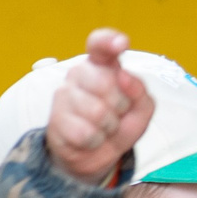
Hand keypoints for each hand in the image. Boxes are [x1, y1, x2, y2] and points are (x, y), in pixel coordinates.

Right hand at [45, 28, 156, 182]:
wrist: (96, 156)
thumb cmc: (118, 124)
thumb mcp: (140, 110)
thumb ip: (140, 91)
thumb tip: (125, 76)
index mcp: (101, 65)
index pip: (99, 44)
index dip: (108, 41)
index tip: (122, 44)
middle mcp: (79, 74)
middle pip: (106, 82)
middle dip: (120, 105)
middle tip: (115, 113)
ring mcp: (64, 95)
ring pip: (98, 112)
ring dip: (109, 127)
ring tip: (103, 127)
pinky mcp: (56, 119)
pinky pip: (86, 133)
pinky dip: (96, 141)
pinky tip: (90, 138)